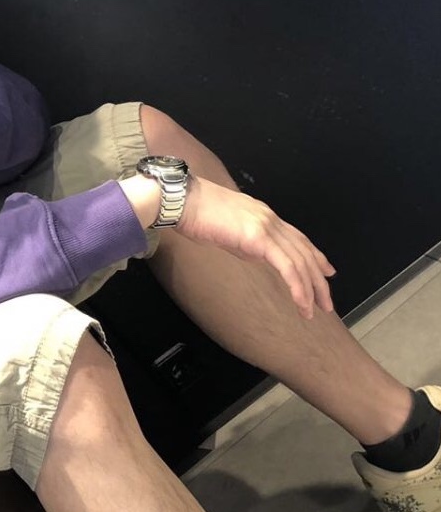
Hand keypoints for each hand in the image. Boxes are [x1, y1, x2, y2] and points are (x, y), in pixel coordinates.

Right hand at [176, 176, 335, 317]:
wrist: (184, 202)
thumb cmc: (197, 214)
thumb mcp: (229, 230)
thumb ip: (247, 241)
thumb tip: (257, 254)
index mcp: (264, 216)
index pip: (298, 238)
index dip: (315, 256)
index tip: (327, 271)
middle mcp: (271, 220)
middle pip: (305, 252)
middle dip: (319, 279)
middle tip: (326, 302)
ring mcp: (267, 227)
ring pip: (300, 261)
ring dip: (311, 289)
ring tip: (315, 309)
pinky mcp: (259, 238)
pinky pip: (287, 266)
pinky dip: (297, 287)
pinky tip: (301, 302)